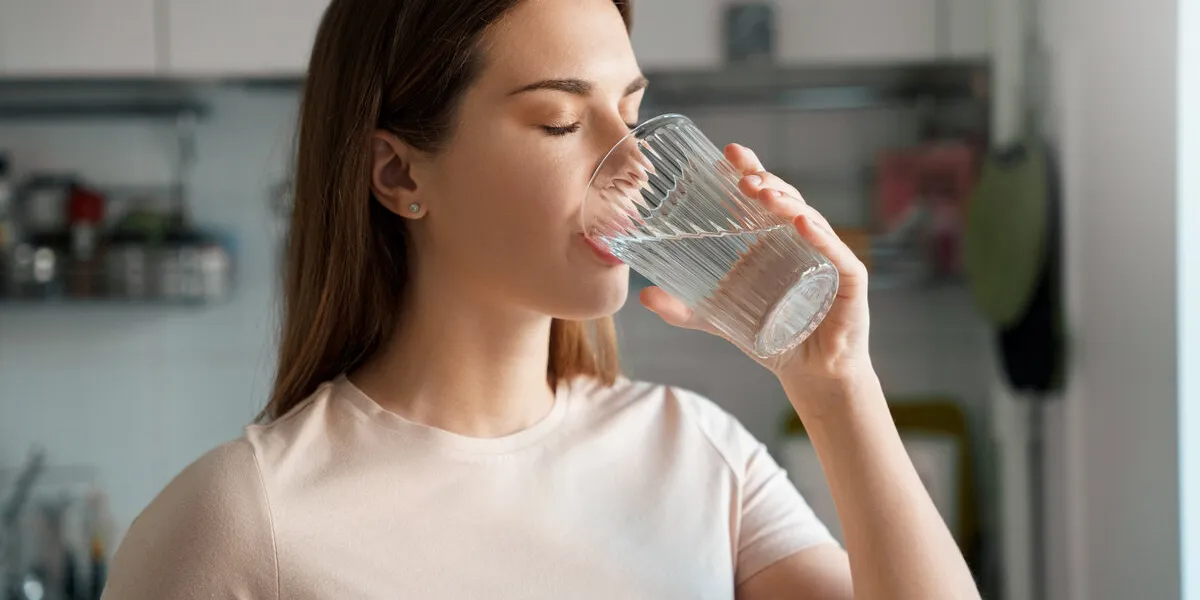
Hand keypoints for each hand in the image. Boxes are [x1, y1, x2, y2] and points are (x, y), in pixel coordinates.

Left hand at [640, 143, 872, 386]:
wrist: (811, 373)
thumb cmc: (772, 336)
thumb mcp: (719, 320)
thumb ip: (684, 309)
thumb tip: (644, 297)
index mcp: (774, 239)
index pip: (763, 196)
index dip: (748, 172)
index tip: (727, 154)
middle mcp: (803, 240)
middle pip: (786, 199)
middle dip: (765, 181)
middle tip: (741, 174)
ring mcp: (828, 256)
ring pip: (810, 219)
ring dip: (787, 203)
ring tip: (763, 193)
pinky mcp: (849, 281)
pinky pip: (836, 254)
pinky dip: (821, 237)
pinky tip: (802, 224)